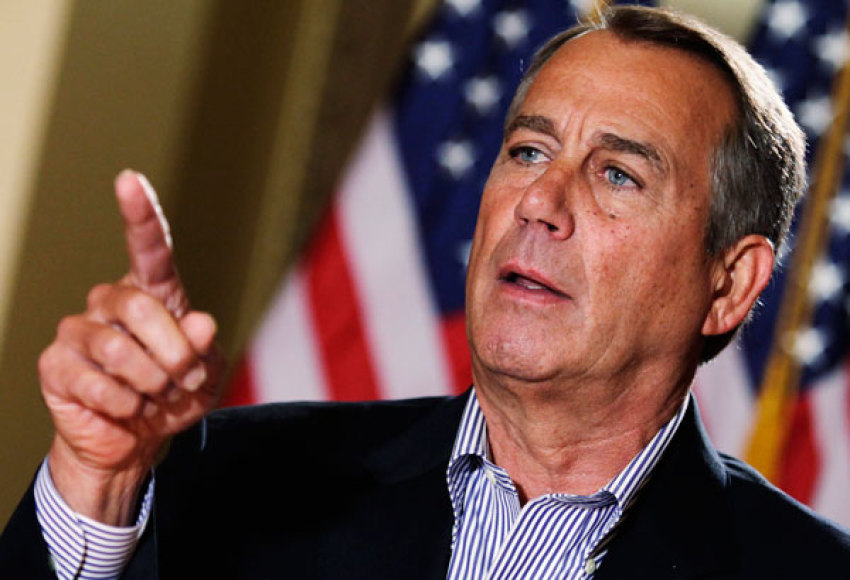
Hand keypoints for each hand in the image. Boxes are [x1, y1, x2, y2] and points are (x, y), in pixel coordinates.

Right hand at [38, 170, 224, 524]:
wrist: (136, 441)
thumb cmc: (174, 396)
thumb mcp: (207, 374)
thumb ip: (206, 346)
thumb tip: (199, 322)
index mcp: (151, 293)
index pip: (149, 250)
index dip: (141, 216)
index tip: (130, 180)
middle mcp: (110, 302)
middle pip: (142, 308)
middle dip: (175, 354)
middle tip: (185, 379)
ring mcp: (78, 331)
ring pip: (120, 350)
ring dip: (152, 385)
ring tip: (155, 397)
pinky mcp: (55, 364)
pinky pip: (97, 383)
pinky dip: (127, 406)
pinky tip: (127, 409)